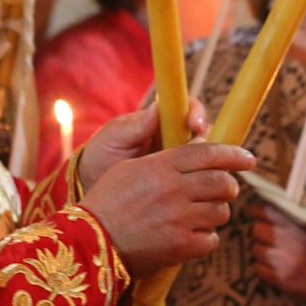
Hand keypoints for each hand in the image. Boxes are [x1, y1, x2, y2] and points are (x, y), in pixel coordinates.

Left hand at [78, 97, 209, 191]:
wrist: (92, 185)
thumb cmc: (102, 155)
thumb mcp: (114, 139)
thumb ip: (135, 127)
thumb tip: (156, 109)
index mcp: (162, 121)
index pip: (189, 110)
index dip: (196, 114)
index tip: (192, 125)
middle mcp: (176, 139)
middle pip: (208, 136)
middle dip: (212, 144)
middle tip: (204, 156)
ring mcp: (181, 164)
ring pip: (209, 162)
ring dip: (212, 168)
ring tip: (203, 178)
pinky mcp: (182, 186)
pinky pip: (201, 186)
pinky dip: (205, 189)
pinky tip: (198, 196)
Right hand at [80, 141, 254, 276]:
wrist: (90, 241)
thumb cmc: (108, 200)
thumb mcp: (130, 168)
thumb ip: (164, 158)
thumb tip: (199, 149)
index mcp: (160, 166)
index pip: (207, 153)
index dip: (232, 153)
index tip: (248, 158)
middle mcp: (173, 191)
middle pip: (222, 182)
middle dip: (228, 185)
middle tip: (223, 188)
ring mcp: (179, 220)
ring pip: (221, 212)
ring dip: (215, 212)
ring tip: (199, 214)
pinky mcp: (181, 247)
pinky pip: (211, 239)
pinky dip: (205, 238)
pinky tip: (190, 235)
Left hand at [248, 202, 305, 305]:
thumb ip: (292, 216)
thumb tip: (266, 199)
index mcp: (296, 227)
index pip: (264, 211)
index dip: (255, 210)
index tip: (253, 212)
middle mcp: (287, 243)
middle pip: (257, 230)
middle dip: (261, 231)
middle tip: (268, 235)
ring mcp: (282, 263)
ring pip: (255, 249)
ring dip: (262, 250)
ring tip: (276, 252)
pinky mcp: (279, 279)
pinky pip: (258, 268)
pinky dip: (263, 266)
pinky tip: (276, 266)